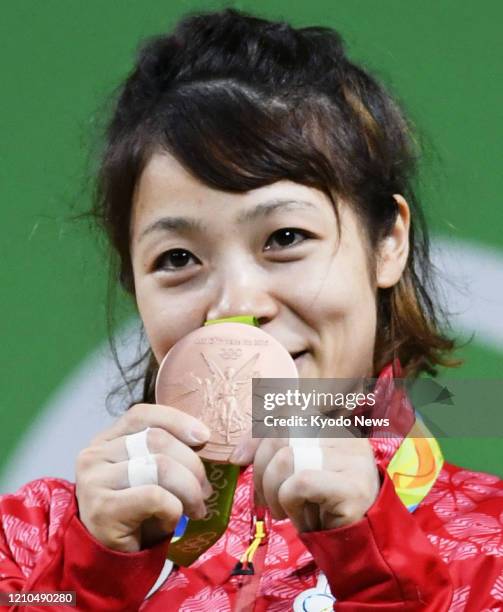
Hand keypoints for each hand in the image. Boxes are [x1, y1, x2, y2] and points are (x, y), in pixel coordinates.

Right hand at [75, 403, 212, 551]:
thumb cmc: (137, 511)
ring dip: (188, 489)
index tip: (204, 437)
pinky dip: (174, 508)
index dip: (177, 421)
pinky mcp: (102, 508)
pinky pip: (155, 496)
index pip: (142, 415)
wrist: (111, 559)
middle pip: (156, 440)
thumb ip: (164, 450)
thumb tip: (201, 437)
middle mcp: (94, 454)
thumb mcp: (150, 473)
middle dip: (191, 464)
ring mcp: (94, 480)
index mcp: (107, 439)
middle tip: (206, 489)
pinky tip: (173, 520)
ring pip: (159, 466)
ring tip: (197, 507)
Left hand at [231, 436, 379, 531]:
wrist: (359, 544)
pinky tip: (304, 519)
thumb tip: (237, 456)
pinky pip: (299, 484)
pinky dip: (290, 504)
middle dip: (261, 472)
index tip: (242, 460)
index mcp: (330, 426)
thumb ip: (269, 454)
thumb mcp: (292, 473)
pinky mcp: (352, 486)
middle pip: (280, 435)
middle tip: (266, 500)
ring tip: (285, 512)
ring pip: (286, 459)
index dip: (256, 437)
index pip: (285, 415)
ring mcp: (352, 459)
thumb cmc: (322, 506)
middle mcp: (345, 435)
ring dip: (275, 493)